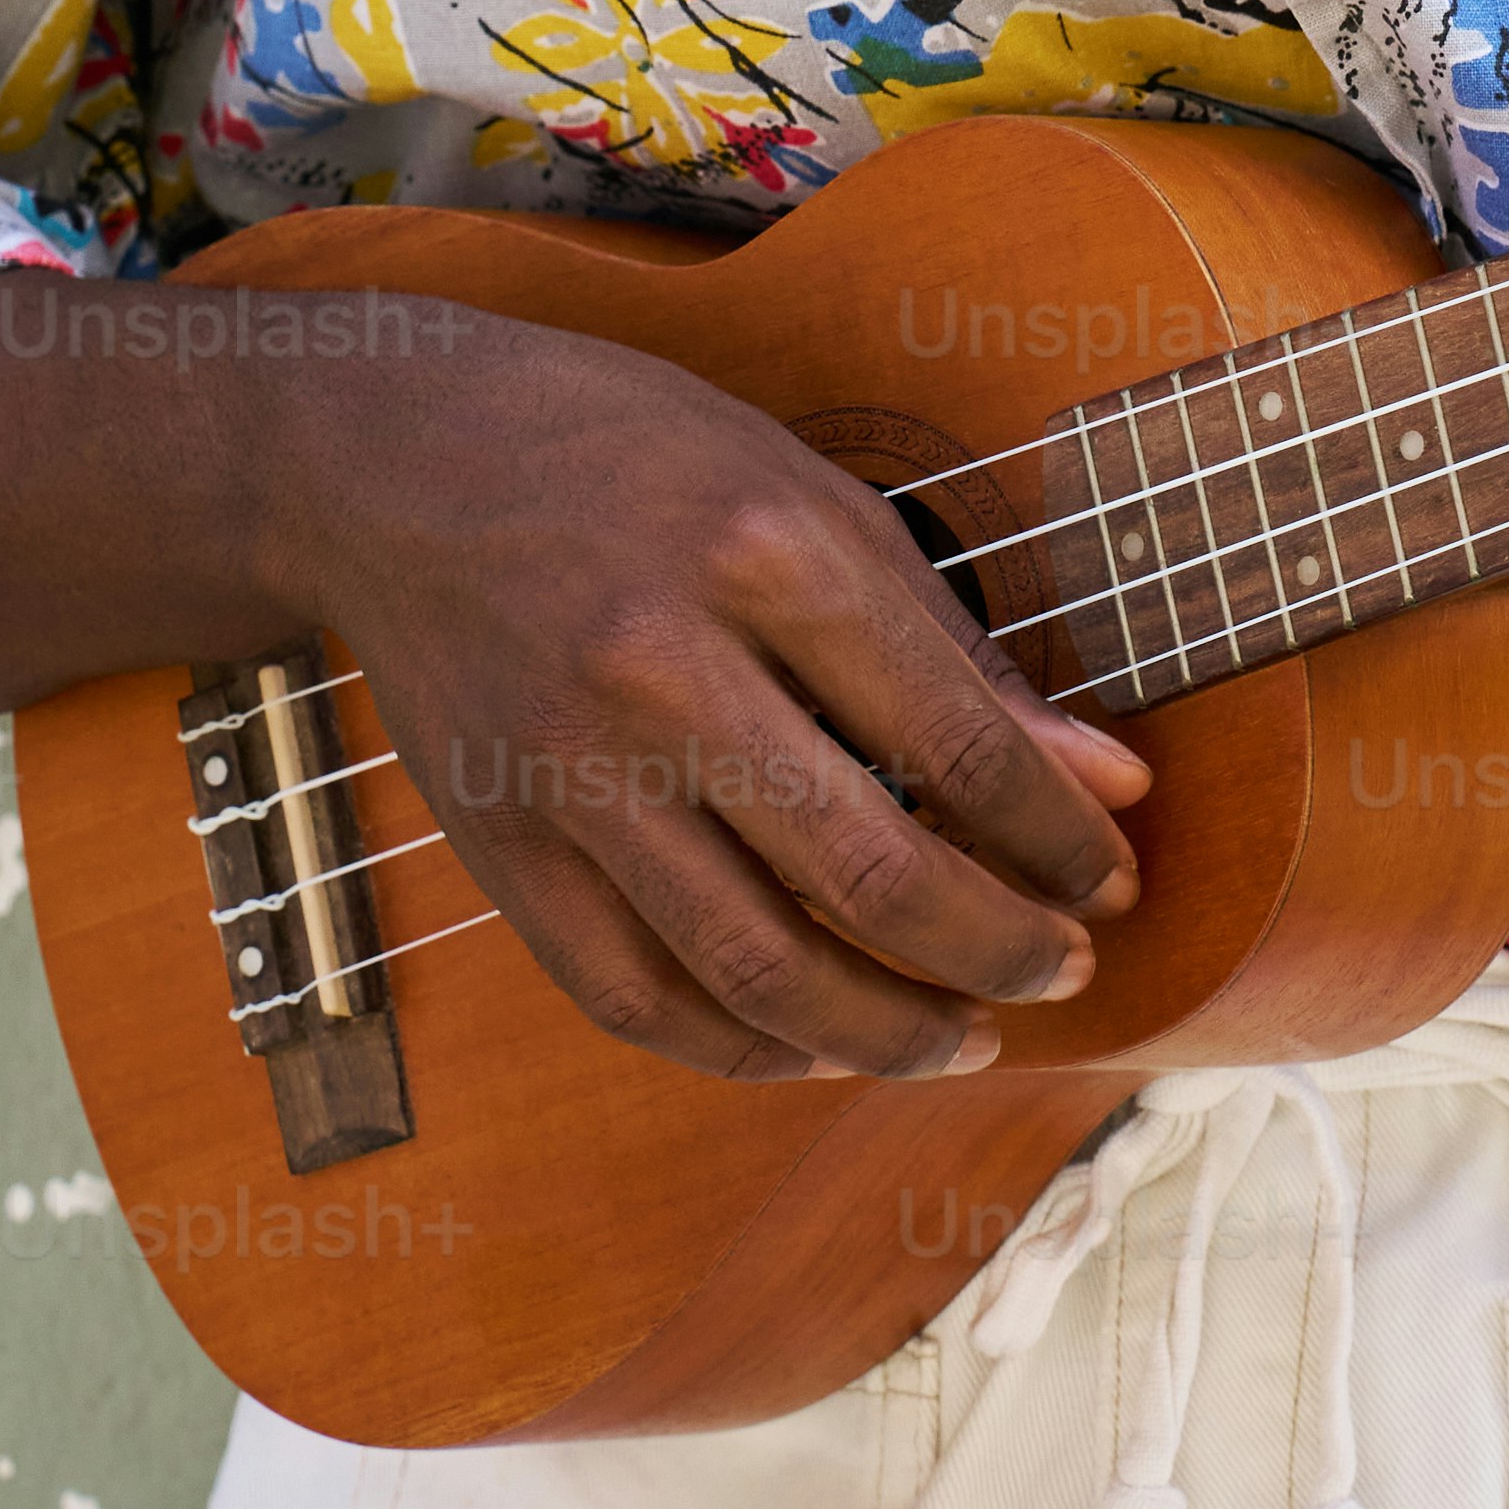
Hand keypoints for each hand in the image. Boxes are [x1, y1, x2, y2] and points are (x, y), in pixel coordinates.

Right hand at [284, 317, 1150, 1088]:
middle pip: (870, 873)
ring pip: (758, 969)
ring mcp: (569, 770)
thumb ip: (953, 649)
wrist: (397, 457)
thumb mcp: (812, 497)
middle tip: (1063, 971)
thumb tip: (1105, 781)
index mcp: (763, 551)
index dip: (1059, 839)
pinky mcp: (499, 847)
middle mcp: (662, 667)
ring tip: (967, 1035)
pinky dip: (743, 1051)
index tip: (1111, 880)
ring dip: (890, 1032)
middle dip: (997, 948)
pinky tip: (821, 1044)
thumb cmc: (635, 458)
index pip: (957, 742)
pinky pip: (636, 1000)